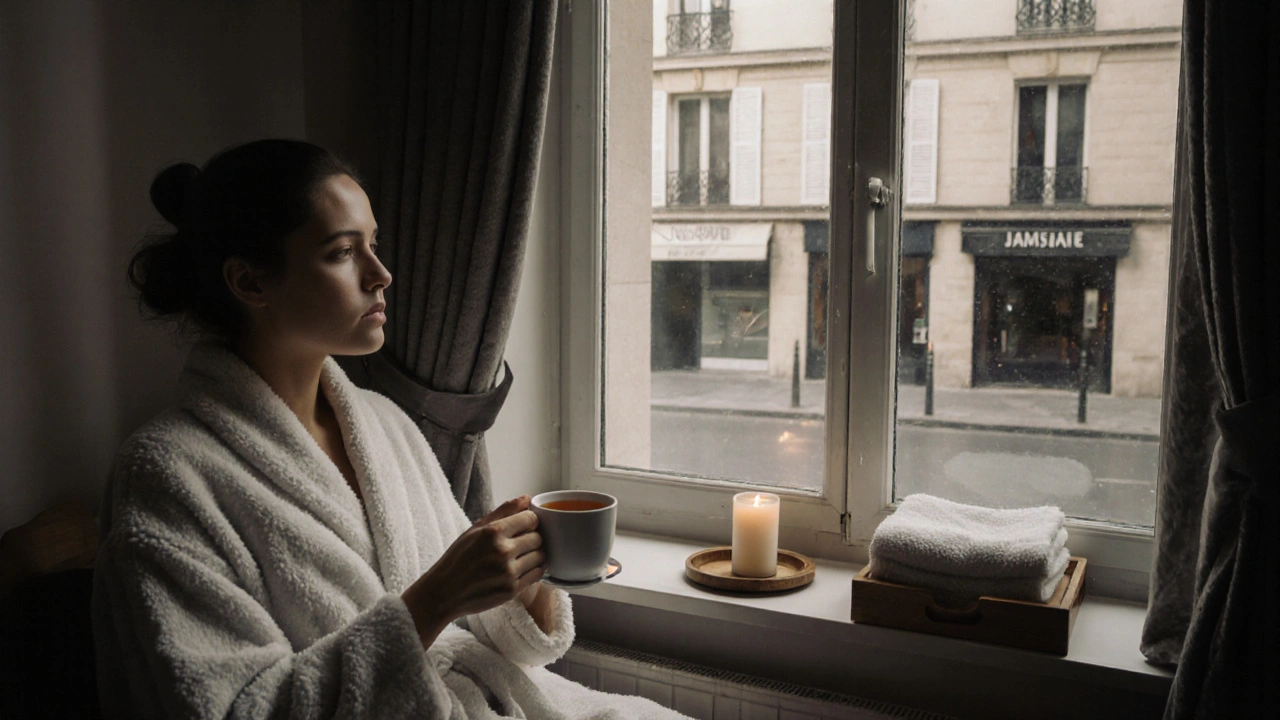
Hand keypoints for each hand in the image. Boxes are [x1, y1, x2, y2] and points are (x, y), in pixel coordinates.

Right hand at [401, 496, 545, 647]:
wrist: (444, 592)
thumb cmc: (459, 557)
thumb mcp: (475, 528)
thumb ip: (503, 511)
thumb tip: (527, 498)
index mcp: (492, 532)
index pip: (531, 519)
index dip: (530, 521)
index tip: (524, 526)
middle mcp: (502, 551)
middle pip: (538, 538)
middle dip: (533, 538)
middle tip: (522, 542)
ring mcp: (508, 572)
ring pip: (541, 556)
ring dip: (535, 554)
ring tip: (521, 556)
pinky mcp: (512, 590)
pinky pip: (538, 574)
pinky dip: (534, 570)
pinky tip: (522, 568)